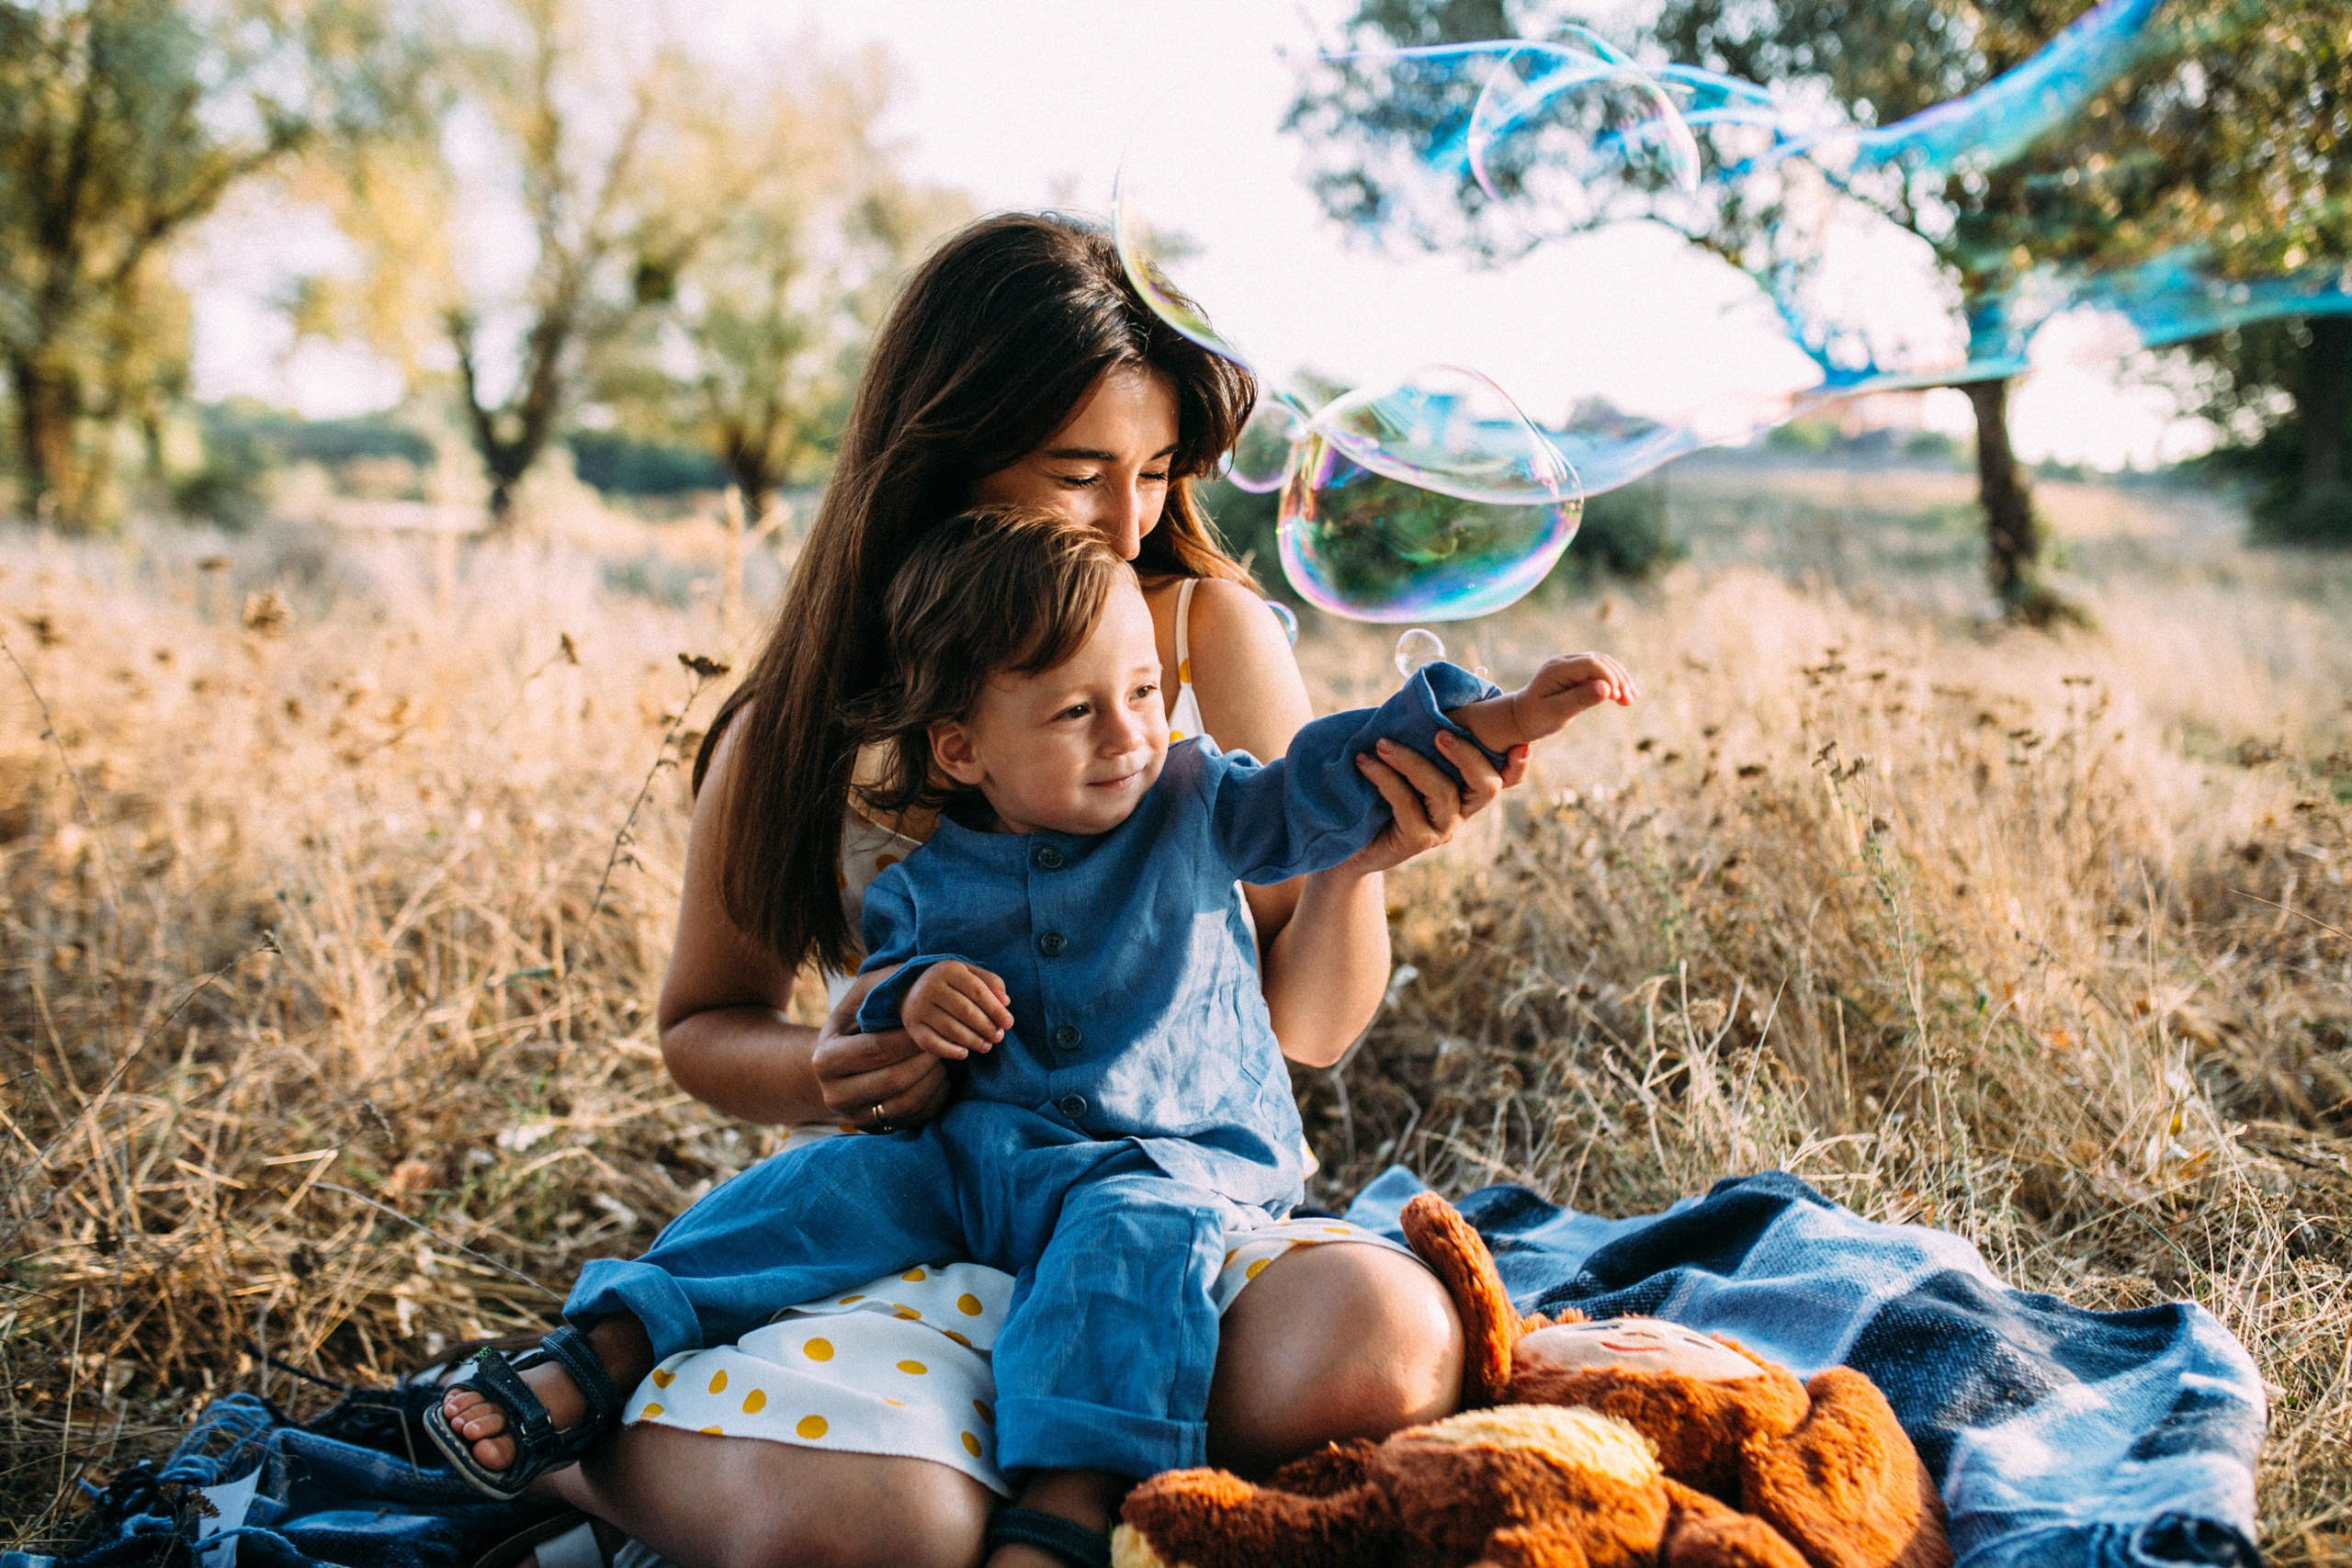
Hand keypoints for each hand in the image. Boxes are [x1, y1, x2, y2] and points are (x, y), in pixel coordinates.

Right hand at [811, 968, 952, 1131]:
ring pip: (906, 1102)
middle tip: (948, 1042)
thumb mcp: (863, 995)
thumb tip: (927, 973)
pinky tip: (942, 1075)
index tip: (936, 1022)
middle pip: (894, 1079)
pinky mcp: (877, 1130)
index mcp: (825, 1059)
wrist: (840, 1062)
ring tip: (945, 1057)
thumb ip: (889, 983)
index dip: (912, 1037)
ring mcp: (855, 1116)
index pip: (877, 1049)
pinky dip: (936, 1096)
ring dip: (935, 1078)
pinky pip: (915, 1117)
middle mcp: (833, 1094)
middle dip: (927, 1058)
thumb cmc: (858, 1020)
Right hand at [902, 962, 1010, 1059]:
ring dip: (973, 1041)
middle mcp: (930, 987)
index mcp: (948, 970)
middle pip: (965, 1011)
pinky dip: (950, 1051)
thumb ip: (990, 982)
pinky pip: (931, 1043)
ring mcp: (918, 1007)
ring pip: (950, 1029)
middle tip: (999, 1037)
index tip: (1009, 1023)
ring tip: (987, 1046)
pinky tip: (964, 1053)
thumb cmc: (950, 983)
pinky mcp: (912, 1027)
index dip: (996, 1009)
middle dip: (986, 1027)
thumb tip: (1006, 1002)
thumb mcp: (969, 974)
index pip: (977, 991)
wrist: (909, 989)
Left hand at [1341, 728, 1531, 875]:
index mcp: (1467, 787)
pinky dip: (1385, 778)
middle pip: (1487, 785)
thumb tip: (1425, 699)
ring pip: (1443, 791)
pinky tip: (1364, 762)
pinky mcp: (1418, 840)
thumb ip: (1422, 737)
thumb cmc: (1378, 791)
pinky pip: (1407, 803)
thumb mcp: (1404, 760)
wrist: (1352, 841)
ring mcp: (1443, 827)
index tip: (1521, 745)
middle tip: (1440, 733)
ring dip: (1411, 761)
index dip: (1519, 764)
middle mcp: (1462, 809)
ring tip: (1382, 743)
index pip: (1506, 777)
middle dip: (1468, 755)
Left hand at [1456, 652, 1637, 751]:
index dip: (1609, 677)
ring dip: (1620, 679)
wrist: (1522, 716)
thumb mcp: (1556, 713)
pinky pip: (1600, 670)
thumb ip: (1579, 699)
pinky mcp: (1576, 671)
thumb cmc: (1537, 718)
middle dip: (1618, 678)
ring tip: (1632, 699)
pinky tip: (1624, 695)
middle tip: (1630, 700)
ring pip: (1603, 664)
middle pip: (1600, 661)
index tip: (1618, 697)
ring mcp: (1570, 664)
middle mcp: (1564, 661)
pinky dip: (1614, 681)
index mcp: (1556, 669)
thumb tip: (1606, 688)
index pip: (1591, 664)